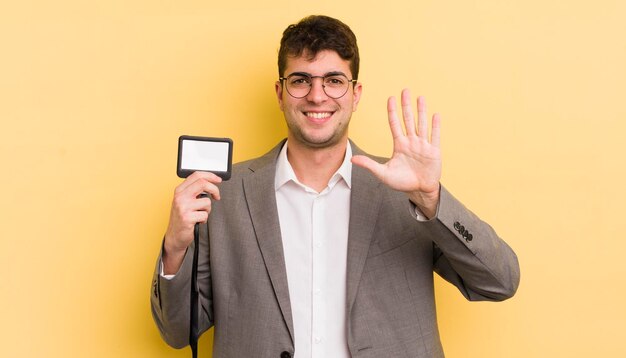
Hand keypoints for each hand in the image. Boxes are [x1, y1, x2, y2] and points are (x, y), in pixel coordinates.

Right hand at [162, 171, 221, 273]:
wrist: (174, 236)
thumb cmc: (182, 218)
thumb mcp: (184, 201)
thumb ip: (194, 191)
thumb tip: (210, 182)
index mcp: (179, 190)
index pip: (196, 175)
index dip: (210, 176)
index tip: (218, 179)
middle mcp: (180, 197)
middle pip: (203, 183)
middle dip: (214, 189)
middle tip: (217, 196)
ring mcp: (183, 207)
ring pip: (207, 202)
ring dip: (207, 210)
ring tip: (199, 214)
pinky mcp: (187, 218)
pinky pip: (205, 215)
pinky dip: (204, 219)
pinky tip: (197, 221)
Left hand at [352, 89, 440, 217]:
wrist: (419, 191)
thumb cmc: (402, 182)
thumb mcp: (383, 173)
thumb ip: (369, 165)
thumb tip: (351, 159)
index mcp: (399, 145)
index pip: (395, 124)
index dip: (392, 111)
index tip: (391, 98)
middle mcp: (411, 142)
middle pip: (408, 119)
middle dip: (406, 105)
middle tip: (405, 90)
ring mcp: (423, 146)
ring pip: (421, 124)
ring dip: (421, 111)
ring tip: (420, 97)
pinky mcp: (434, 152)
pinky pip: (434, 136)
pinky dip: (435, 126)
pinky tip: (435, 115)